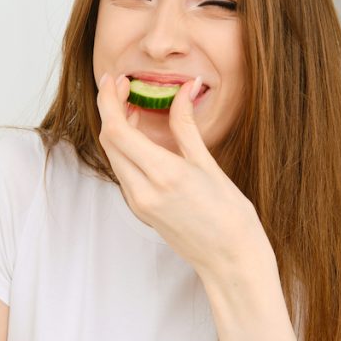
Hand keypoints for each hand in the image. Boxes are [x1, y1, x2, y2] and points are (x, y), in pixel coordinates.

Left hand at [96, 73, 271, 274]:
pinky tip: (141, 135)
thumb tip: (184, 90)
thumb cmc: (230, 215)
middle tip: (126, 87)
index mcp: (163, 175)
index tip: (117, 79)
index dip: (109, 101)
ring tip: (134, 106)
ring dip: (116, 128)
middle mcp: (143, 191)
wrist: (231, 260)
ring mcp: (139, 203)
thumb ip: (187, 125)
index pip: (116, 131)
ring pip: (113, 156)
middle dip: (110, 109)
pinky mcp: (141, 210)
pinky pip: (123, 172)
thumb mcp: (209, 164)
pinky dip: (125, 149)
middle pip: (109, 141)